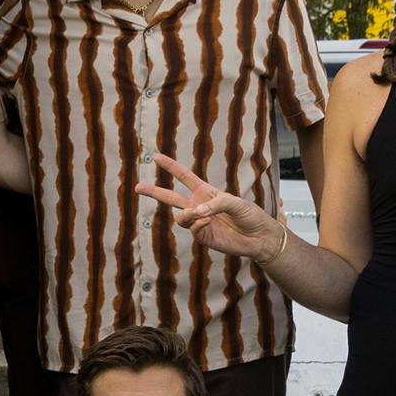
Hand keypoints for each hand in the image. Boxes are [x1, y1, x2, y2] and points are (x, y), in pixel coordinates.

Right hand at [138, 152, 283, 261]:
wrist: (259, 238)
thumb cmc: (250, 216)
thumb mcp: (236, 202)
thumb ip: (215, 204)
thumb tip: (194, 212)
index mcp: (206, 192)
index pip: (184, 176)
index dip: (171, 166)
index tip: (156, 157)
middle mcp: (199, 206)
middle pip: (171, 197)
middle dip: (154, 192)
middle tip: (137, 187)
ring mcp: (199, 222)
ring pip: (180, 217)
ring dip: (187, 215)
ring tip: (199, 215)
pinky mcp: (203, 237)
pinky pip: (192, 229)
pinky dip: (199, 225)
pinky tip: (209, 224)